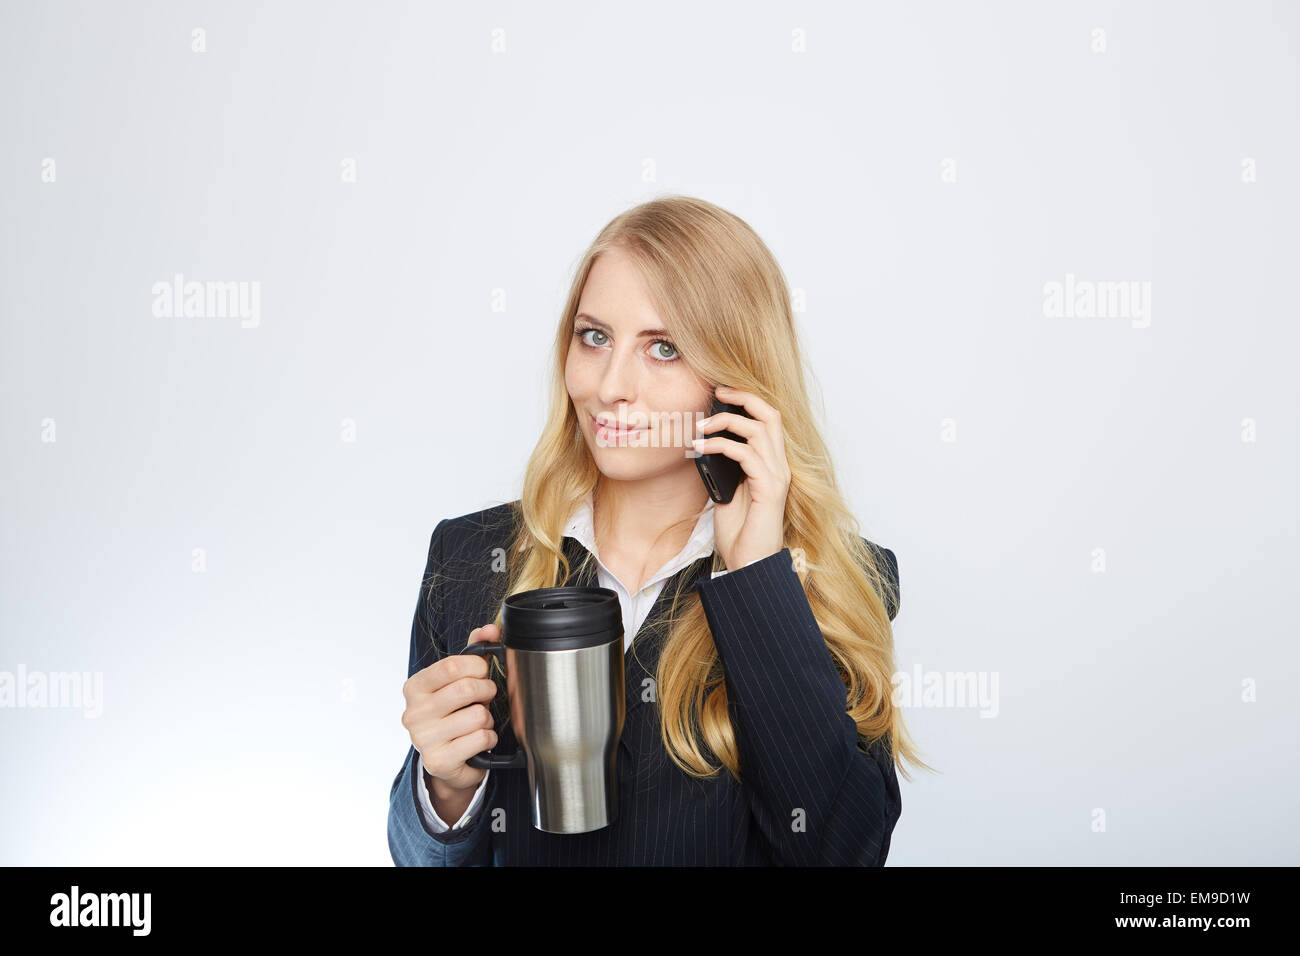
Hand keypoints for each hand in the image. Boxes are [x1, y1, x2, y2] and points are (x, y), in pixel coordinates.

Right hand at [400, 624, 501, 797]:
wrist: (447, 760)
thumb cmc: (454, 712)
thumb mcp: (458, 680)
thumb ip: (473, 650)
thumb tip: (491, 630)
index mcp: (414, 687)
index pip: (452, 665)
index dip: (477, 666)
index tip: (482, 672)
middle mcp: (413, 713)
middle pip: (466, 689)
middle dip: (487, 691)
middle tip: (485, 698)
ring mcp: (423, 739)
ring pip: (478, 715)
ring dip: (488, 718)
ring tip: (478, 722)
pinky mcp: (439, 762)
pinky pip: (481, 739)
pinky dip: (489, 738)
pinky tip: (479, 740)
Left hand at [692, 384, 790, 571]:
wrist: (749, 565)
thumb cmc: (739, 533)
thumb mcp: (727, 491)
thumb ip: (724, 468)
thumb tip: (706, 444)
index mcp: (771, 464)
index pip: (768, 419)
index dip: (747, 400)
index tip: (721, 393)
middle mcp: (780, 466)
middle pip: (771, 414)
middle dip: (743, 397)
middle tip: (716, 394)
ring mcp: (777, 476)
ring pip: (759, 429)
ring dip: (726, 421)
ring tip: (701, 427)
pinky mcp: (770, 489)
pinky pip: (746, 454)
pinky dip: (722, 445)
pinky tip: (704, 448)